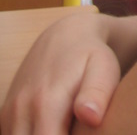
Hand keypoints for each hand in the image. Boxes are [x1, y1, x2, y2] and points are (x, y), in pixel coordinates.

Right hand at [0, 13, 120, 133]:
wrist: (67, 34)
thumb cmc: (91, 55)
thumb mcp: (103, 68)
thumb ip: (97, 93)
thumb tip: (90, 117)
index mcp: (46, 104)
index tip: (80, 133)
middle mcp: (21, 110)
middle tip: (74, 128)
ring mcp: (10, 113)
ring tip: (65, 124)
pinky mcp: (6, 115)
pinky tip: (53, 126)